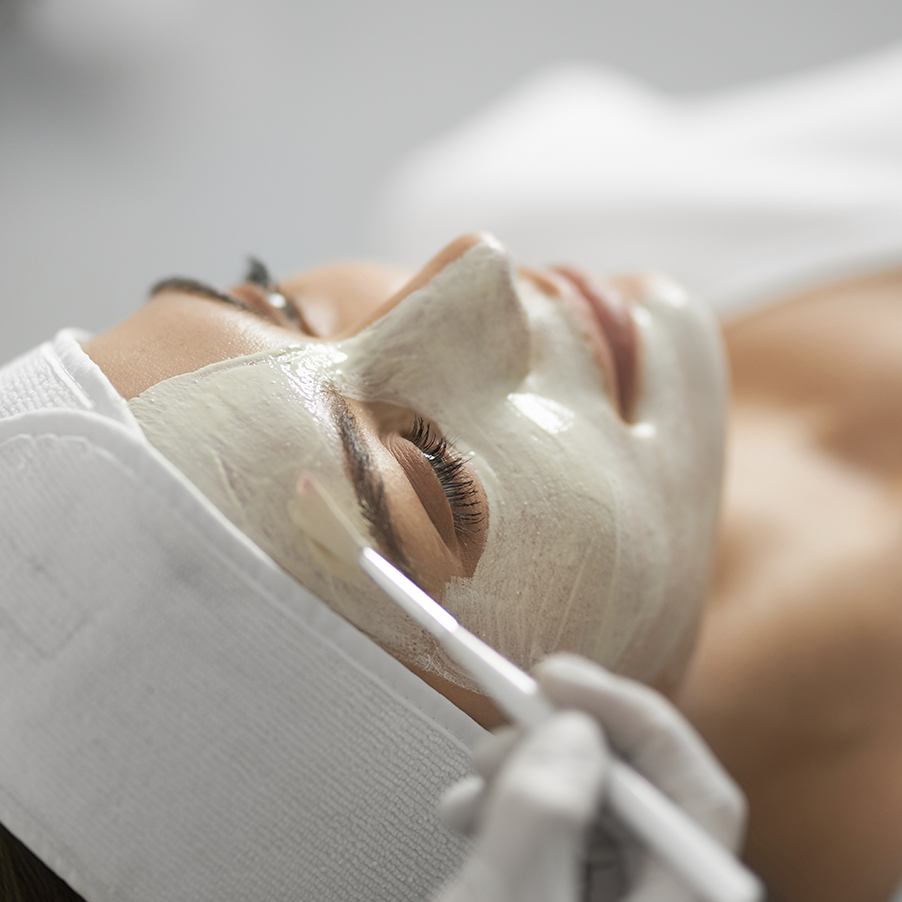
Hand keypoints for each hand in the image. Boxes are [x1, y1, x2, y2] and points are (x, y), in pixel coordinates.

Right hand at [435, 654, 746, 901]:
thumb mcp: (506, 899)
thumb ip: (543, 812)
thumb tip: (574, 730)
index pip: (697, 791)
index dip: (632, 717)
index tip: (558, 680)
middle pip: (644, 793)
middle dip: (564, 745)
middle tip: (504, 727)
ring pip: (599, 812)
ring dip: (532, 776)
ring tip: (474, 780)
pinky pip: (569, 840)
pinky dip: (521, 813)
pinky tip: (474, 812)